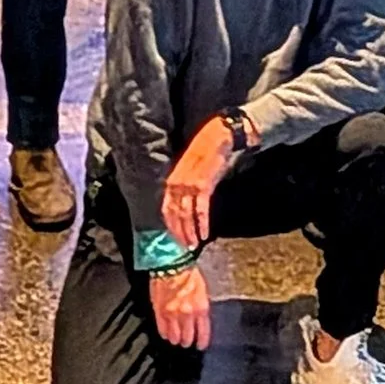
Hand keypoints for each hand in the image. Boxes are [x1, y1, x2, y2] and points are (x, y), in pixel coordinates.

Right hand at [149, 263, 212, 350]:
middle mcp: (188, 314)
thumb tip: (200, 317)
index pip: (203, 332)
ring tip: (176, 340)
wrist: (171, 263)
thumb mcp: (202, 289)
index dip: (201, 341)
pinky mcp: (159, 311)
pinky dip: (164, 333)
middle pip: (188, 336)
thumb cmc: (187, 271)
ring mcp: (172, 314)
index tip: (200, 345)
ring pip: (175, 336)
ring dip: (176, 339)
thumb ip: (201, 306)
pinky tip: (165, 335)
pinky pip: (162, 328)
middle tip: (187, 342)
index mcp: (201, 308)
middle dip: (188, 341)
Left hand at [162, 117, 236, 248]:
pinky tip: (204, 234)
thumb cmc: (206, 152)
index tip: (175, 239)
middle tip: (185, 247)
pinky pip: (200, 210)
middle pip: (174, 215)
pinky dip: (201, 224)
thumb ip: (185, 185)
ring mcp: (188, 185)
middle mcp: (176, 183)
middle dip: (179, 233)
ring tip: (193, 245)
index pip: (166, 209)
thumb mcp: (190, 170)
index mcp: (171, 180)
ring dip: (190, 233)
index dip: (170, 226)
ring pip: (186, 215)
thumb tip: (185, 204)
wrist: (218, 136)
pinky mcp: (202, 186)